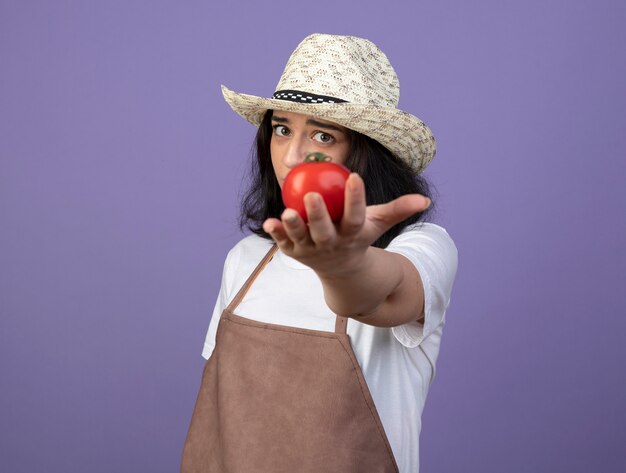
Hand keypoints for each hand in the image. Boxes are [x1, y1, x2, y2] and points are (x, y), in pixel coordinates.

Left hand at [262, 173, 430, 277]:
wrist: (340, 269)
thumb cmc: (358, 235)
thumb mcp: (377, 223)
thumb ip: (399, 210)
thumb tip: (425, 200)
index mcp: (351, 235)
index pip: (355, 216)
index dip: (356, 198)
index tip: (355, 176)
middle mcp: (331, 245)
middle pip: (325, 231)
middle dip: (319, 215)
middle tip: (312, 195)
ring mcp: (311, 250)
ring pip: (301, 238)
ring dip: (293, 226)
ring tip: (286, 211)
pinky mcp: (294, 252)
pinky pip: (283, 242)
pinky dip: (276, 233)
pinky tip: (268, 221)